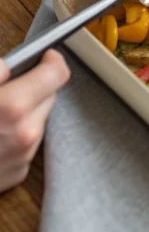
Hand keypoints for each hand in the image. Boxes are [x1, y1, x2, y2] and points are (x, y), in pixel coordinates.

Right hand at [0, 51, 69, 192]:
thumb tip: (9, 65)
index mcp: (14, 107)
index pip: (57, 74)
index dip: (51, 61)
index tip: (44, 57)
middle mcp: (26, 134)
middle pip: (49, 96)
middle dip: (33, 87)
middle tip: (8, 88)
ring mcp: (22, 157)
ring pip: (37, 120)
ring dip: (23, 113)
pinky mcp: (16, 174)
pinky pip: (25, 144)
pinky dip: (15, 135)